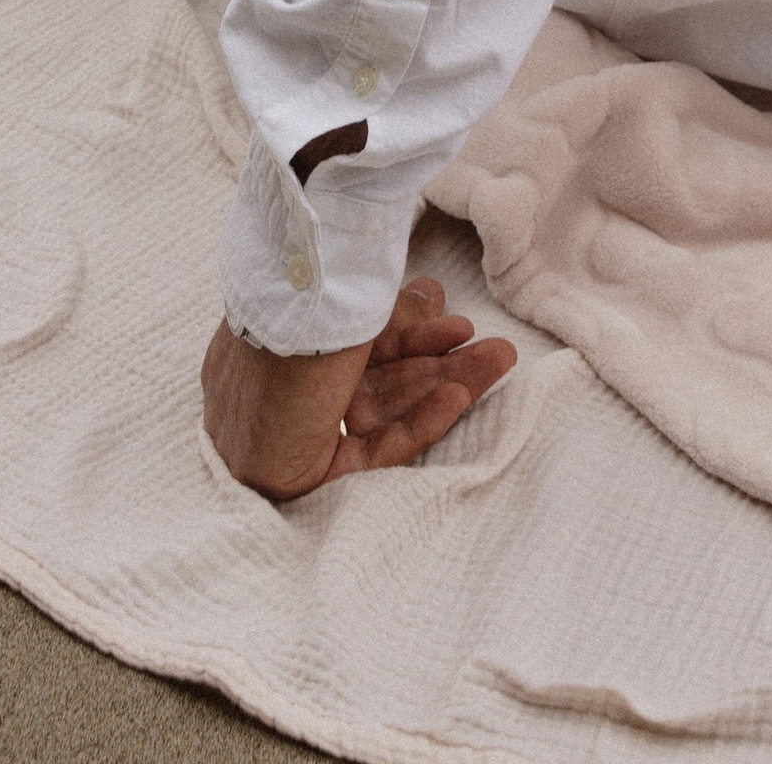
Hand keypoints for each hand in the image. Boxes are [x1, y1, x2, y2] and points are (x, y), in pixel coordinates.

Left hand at [201, 276, 517, 496]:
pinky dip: (420, 422)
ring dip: (444, 385)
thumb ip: (392, 310)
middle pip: (378, 379)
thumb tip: (432, 296)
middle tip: (493, 347)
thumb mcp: (354, 301)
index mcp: (275, 338)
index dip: (411, 334)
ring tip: (498, 359)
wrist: (273, 333)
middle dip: (440, 361)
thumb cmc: (302, 302)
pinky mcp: (303, 474)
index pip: (357, 345)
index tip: (449, 316)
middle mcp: (282, 386)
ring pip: (384, 410)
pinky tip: (458, 395)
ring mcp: (291, 430)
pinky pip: (372, 449)